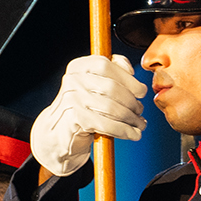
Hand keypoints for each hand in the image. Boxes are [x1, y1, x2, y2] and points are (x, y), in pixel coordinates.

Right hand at [29, 55, 146, 177]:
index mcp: (78, 67)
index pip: (106, 65)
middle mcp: (72, 80)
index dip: (128, 78)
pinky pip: (107, 125)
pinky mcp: (75, 120)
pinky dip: (124, 131)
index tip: (141, 91)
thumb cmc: (82, 106)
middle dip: (132, 102)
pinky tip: (133, 134)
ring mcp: (72, 100)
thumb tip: (130, 70)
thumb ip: (111, 69)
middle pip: (112, 88)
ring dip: (131, 118)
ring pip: (112, 108)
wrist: (59, 132)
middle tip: (140, 111)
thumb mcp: (92, 83)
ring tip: (139, 124)